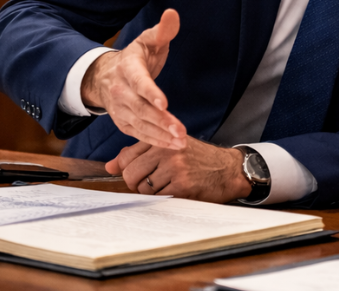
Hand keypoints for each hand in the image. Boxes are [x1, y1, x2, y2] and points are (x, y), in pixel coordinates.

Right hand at [81, 8, 186, 149]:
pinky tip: (171, 145)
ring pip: (140, 124)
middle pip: (140, 108)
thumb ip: (163, 30)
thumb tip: (172, 14)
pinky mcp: (123, 122)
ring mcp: (120, 108)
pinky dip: (154, 141)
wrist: (106, 76)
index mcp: (128, 68)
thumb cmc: (135, 57)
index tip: (164, 102)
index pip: (139, 81)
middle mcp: (121, 90)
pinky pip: (139, 134)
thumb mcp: (148, 40)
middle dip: (161, 121)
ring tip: (180, 141)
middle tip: (180, 131)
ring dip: (160, 135)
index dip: (151, 92)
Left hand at [105, 140, 251, 202]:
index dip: (129, 170)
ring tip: (170, 185)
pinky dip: (165, 199)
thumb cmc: (198, 159)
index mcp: (161, 140)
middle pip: (131, 175)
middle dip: (137, 184)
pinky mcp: (182, 186)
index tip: (140, 173)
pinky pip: (158, 198)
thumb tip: (109, 167)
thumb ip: (138, 154)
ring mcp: (174, 169)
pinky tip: (178, 191)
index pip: (126, 157)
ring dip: (152, 193)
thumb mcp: (169, 148)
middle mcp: (166, 151)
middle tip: (154, 183)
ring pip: (143, 189)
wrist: (229, 169)